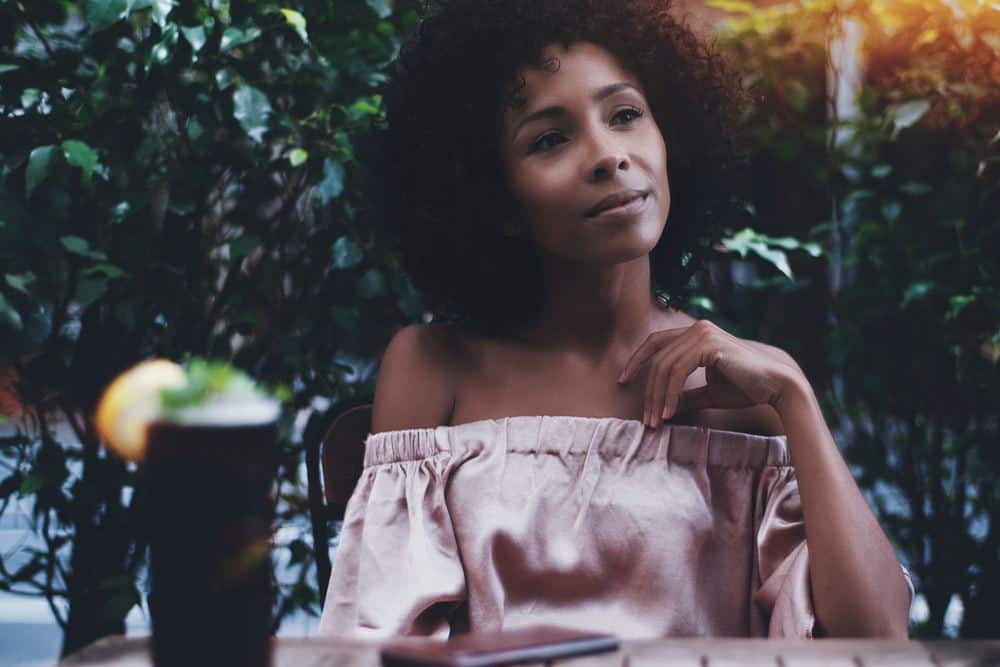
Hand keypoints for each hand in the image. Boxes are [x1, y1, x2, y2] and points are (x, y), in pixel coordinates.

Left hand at [618, 319, 803, 427]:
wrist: (777, 385)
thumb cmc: (747, 387)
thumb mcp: (709, 392)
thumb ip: (686, 395)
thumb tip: (665, 408)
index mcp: (695, 334)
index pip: (655, 342)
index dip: (637, 361)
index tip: (623, 381)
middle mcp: (696, 328)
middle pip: (656, 358)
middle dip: (646, 390)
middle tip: (645, 418)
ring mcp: (702, 333)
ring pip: (664, 366)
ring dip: (656, 396)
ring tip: (656, 421)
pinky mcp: (709, 345)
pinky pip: (678, 371)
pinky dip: (669, 393)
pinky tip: (668, 412)